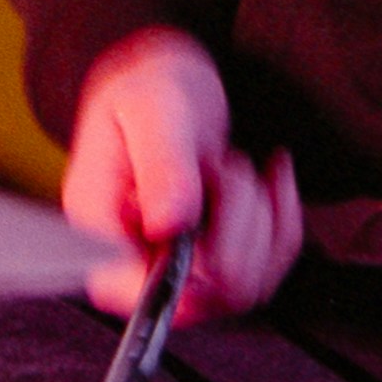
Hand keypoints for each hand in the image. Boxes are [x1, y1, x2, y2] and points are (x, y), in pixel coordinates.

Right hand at [60, 26, 305, 325]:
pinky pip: (271, 269)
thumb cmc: (146, 90)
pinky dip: (283, 218)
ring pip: (249, 282)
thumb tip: (167, 225)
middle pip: (215, 290)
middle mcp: (131, 264)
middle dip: (238, 218)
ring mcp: (174, 272)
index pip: (145, 294)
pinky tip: (269, 177)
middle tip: (216, 167)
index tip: (210, 209)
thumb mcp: (148, 108)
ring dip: (258, 215)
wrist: (164, 87)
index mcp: (98, 232)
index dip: (195, 270)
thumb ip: (160, 165)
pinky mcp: (212, 270)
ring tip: (227, 168)